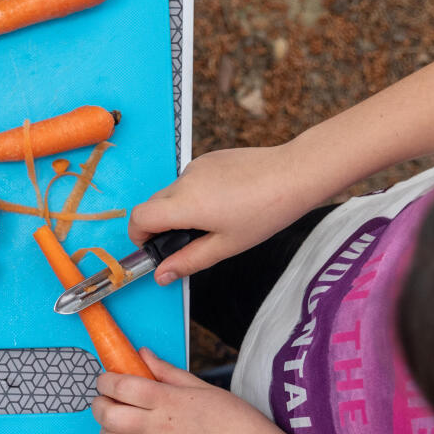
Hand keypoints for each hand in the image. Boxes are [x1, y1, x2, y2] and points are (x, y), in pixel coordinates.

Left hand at [91, 349, 306, 433]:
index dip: (105, 380)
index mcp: (167, 401)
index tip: (106, 379)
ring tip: (117, 424)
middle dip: (99, 404)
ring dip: (107, 431)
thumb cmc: (236, 422)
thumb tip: (144, 356)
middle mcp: (157, 428)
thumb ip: (167, 372)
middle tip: (106, 400)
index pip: (120, 387)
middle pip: (107, 415)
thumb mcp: (202, 387)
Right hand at [128, 143, 330, 283]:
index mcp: (185, 205)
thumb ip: (189, 261)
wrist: (294, 174)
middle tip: (189, 240)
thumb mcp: (227, 246)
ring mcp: (196, 166)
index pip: (138, 217)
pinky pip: (190, 179)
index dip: (138, 236)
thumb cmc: (265, 212)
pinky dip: (196, 193)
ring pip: (172, 192)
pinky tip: (226, 201)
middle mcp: (184, 181)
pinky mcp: (209, 157)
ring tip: (216, 220)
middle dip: (160, 225)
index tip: (154, 248)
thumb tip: (161, 275)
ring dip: (180, 209)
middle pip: (152, 205)